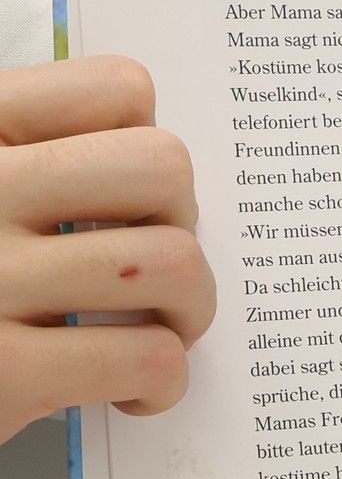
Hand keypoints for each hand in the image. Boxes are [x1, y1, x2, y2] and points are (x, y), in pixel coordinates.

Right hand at [0, 57, 213, 444]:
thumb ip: (38, 162)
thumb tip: (162, 174)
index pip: (119, 89)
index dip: (148, 148)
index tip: (130, 198)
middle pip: (162, 168)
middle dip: (182, 225)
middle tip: (148, 271)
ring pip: (173, 263)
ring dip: (188, 309)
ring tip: (150, 330)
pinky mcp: (6, 372)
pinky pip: (149, 356)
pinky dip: (163, 381)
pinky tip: (127, 390)